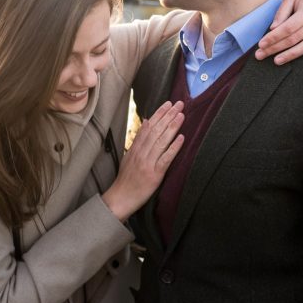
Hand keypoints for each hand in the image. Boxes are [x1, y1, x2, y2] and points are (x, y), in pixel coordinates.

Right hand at [101, 101, 184, 220]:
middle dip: (168, 116)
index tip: (168, 104)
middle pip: (156, 130)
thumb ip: (139, 139)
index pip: (149, 126)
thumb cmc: (126, 179)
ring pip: (161, 141)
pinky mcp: (154, 174)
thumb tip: (146, 122)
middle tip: (179, 104)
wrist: (120, 198)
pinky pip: (165, 159)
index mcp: (136, 148)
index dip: (159, 114)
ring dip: (172, 127)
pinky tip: (181, 138)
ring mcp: (148, 163)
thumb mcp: (130, 155)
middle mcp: (141, 153)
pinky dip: (173, 148)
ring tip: (181, 116)